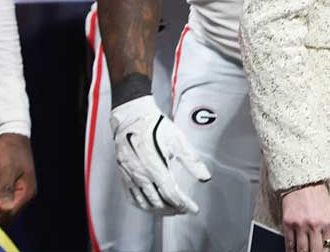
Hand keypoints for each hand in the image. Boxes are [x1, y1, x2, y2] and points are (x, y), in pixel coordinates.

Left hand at [0, 133, 35, 223]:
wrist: (12, 137)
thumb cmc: (9, 152)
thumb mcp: (6, 170)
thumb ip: (6, 189)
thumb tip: (6, 208)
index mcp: (27, 191)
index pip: (10, 213)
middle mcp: (25, 194)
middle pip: (10, 216)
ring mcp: (20, 192)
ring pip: (8, 212)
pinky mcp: (13, 190)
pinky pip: (6, 206)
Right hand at [109, 95, 210, 213]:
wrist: (132, 118)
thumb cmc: (156, 127)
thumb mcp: (178, 140)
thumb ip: (192, 160)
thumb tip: (205, 177)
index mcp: (156, 167)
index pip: (172, 194)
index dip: (184, 204)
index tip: (193, 209)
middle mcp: (141, 175)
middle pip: (158, 202)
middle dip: (174, 209)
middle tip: (184, 210)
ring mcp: (130, 177)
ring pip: (144, 203)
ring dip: (159, 211)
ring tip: (172, 210)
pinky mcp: (123, 175)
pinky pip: (131, 197)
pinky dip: (142, 206)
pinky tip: (151, 206)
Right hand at [280, 183, 329, 251]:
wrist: (304, 183)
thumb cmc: (318, 197)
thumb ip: (329, 230)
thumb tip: (327, 246)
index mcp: (328, 222)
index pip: (328, 247)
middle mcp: (315, 225)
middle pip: (315, 251)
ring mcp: (300, 225)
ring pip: (301, 250)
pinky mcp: (288, 224)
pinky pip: (289, 244)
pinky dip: (291, 251)